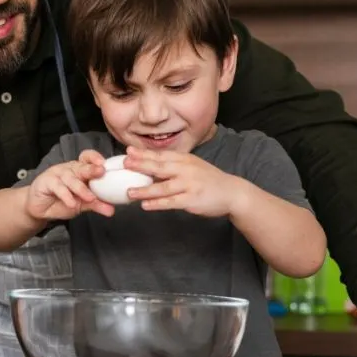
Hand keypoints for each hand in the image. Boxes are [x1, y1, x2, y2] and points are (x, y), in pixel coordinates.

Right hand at [26, 149, 114, 219]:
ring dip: (81, 188)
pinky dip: (66, 196)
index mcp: (80, 170)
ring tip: (90, 198)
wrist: (40, 209)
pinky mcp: (46, 181)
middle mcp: (69, 169)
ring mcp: (57, 173)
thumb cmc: (62, 201)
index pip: (88, 158)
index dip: (95, 158)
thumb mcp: (82, 204)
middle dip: (92, 169)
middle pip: (81, 166)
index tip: (104, 164)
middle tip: (101, 172)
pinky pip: (58, 187)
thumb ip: (96, 204)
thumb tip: (111, 210)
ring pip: (70, 178)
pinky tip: (71, 203)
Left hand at [123, 146, 239, 216]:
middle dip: (141, 165)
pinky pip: (171, 202)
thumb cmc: (208, 180)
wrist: (231, 192)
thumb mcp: (193, 166)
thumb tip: (150, 165)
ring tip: (129, 192)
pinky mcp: (192, 200)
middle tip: (125, 164)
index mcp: (185, 159)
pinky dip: (157, 204)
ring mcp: (189, 185)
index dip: (144, 153)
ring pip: (163, 187)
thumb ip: (175, 165)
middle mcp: (186, 170)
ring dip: (145, 190)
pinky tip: (145, 205)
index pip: (161, 155)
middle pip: (160, 167)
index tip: (128, 151)